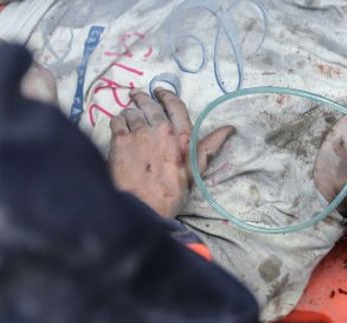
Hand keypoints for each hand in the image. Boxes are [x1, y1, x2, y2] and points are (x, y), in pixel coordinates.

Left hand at [108, 89, 233, 217]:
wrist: (142, 207)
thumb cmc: (171, 192)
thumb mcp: (195, 171)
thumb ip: (209, 147)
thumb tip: (230, 128)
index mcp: (181, 137)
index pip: (175, 106)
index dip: (167, 95)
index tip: (160, 91)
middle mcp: (159, 130)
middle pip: (150, 105)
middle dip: (143, 98)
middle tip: (138, 96)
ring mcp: (138, 134)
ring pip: (131, 112)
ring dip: (130, 111)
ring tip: (128, 114)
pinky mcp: (119, 141)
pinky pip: (116, 121)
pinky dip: (117, 121)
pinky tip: (118, 126)